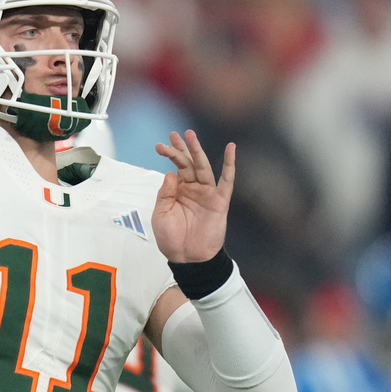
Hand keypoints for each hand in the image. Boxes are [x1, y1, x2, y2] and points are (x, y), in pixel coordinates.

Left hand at [151, 130, 234, 262]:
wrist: (188, 258)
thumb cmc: (172, 239)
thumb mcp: (161, 215)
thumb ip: (165, 194)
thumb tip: (171, 173)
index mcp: (177, 191)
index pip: (175, 167)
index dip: (169, 155)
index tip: (159, 146)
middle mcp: (192, 189)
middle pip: (188, 163)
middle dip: (182, 148)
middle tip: (175, 133)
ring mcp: (206, 193)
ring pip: (203, 167)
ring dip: (198, 151)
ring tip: (191, 135)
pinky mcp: (220, 201)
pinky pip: (226, 180)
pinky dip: (230, 164)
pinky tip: (231, 149)